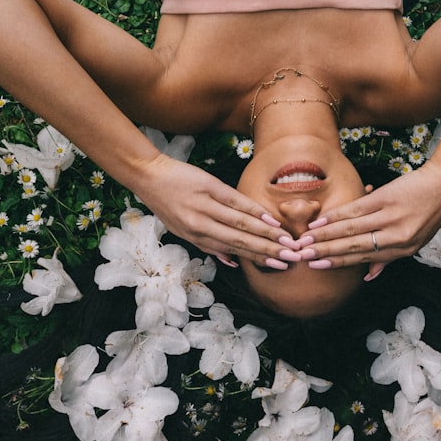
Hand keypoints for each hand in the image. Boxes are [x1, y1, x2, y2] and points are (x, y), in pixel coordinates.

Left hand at [134, 154, 294, 268]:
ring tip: (286, 240)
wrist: (149, 175)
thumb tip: (231, 262)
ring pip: (241, 223)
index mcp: (195, 237)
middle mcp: (200, 225)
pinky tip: (269, 218)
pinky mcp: (209, 186)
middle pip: (240, 240)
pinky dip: (254, 210)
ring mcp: (205, 205)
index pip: (232, 251)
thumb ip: (208, 246)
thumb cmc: (166, 204)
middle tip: (290, 256)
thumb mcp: (181, 230)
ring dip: (266, 232)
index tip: (278, 265)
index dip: (257, 259)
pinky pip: (235, 201)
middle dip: (268, 250)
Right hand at [296, 162, 440, 272]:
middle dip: (326, 251)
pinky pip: (357, 209)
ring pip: (351, 229)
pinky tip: (322, 220)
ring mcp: (391, 217)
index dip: (339, 262)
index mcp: (403, 250)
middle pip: (354, 246)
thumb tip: (369, 276)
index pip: (364, 258)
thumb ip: (390, 258)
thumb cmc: (430, 212)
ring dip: (325, 234)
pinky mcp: (387, 198)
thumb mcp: (417, 241)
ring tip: (307, 238)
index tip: (318, 265)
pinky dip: (337, 215)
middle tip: (304, 255)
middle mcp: (397, 237)